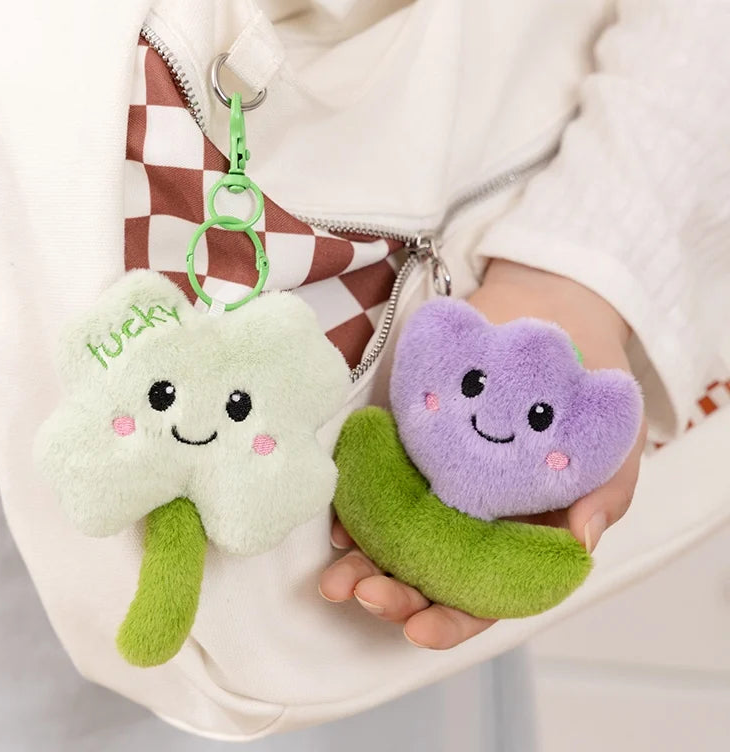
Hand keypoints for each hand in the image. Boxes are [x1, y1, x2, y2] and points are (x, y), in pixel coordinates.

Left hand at [319, 259, 646, 649]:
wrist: (545, 320)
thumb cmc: (585, 395)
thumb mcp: (611, 449)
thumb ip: (604, 497)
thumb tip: (582, 543)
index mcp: (516, 539)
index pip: (482, 595)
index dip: (452, 619)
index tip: (420, 629)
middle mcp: (468, 519)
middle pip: (427, 574)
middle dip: (395, 592)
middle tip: (365, 591)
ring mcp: (431, 483)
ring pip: (392, 538)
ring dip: (363, 561)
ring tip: (338, 571)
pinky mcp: (403, 446)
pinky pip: (373, 483)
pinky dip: (354, 507)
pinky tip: (337, 521)